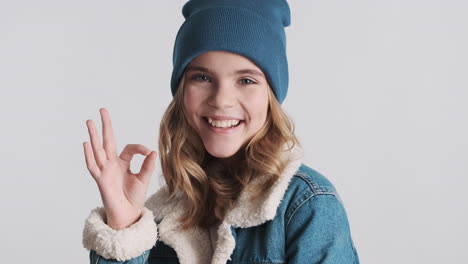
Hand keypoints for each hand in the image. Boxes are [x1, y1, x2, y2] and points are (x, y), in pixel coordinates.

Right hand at [83, 108, 156, 229]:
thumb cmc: (135, 196)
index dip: (139, 148)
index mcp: (123, 162)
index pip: (128, 148)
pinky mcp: (100, 179)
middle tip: (102, 110)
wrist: (128, 212)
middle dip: (105, 126)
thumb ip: (147, 165)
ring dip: (94, 136)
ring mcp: (105, 170)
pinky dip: (89, 155)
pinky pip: (93, 166)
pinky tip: (87, 143)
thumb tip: (153, 152)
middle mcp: (112, 164)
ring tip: (90, 121)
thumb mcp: (144, 178)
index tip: (148, 153)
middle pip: (107, 141)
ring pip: (97, 150)